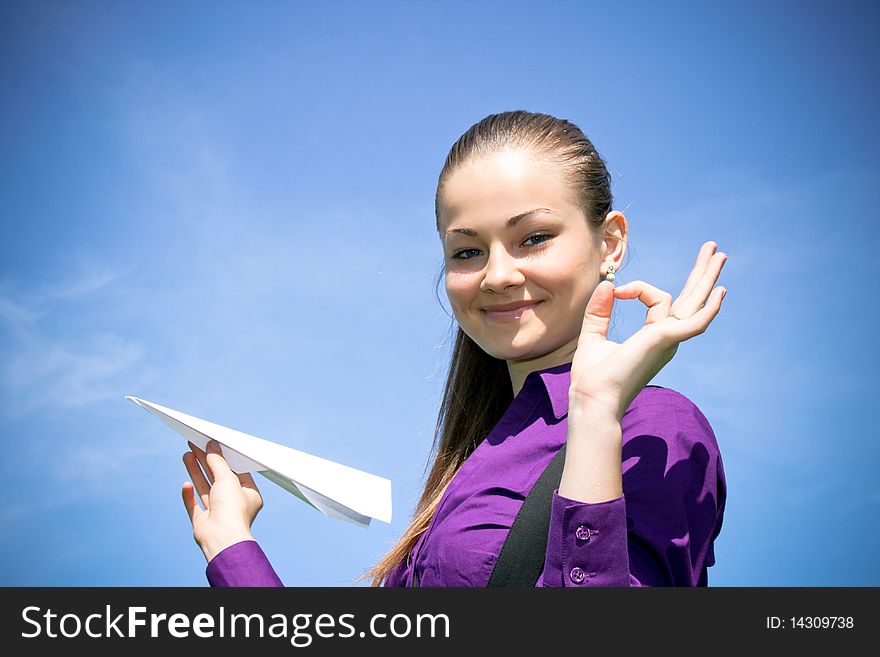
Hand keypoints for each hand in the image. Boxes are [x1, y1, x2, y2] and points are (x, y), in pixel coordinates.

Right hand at [181, 440, 263, 562]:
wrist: (221, 538)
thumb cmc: (232, 509)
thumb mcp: (227, 479)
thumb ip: (218, 462)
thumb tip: (212, 447)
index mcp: (248, 495)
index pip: (236, 472)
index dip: (224, 458)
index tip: (214, 445)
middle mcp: (234, 504)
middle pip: (218, 478)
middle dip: (206, 462)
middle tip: (195, 445)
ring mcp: (218, 514)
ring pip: (205, 489)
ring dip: (196, 472)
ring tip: (186, 455)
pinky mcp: (203, 522)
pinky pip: (194, 506)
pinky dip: (189, 495)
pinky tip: (185, 484)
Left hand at [569, 241, 727, 421]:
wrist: (592, 398)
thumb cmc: (593, 378)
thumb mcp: (593, 335)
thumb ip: (599, 311)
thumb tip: (608, 284)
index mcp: (653, 338)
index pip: (659, 301)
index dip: (638, 287)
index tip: (617, 289)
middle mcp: (667, 339)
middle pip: (690, 299)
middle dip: (701, 273)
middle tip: (713, 250)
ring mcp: (668, 340)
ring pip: (694, 303)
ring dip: (706, 277)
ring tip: (718, 253)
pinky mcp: (664, 340)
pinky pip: (693, 322)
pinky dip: (707, 309)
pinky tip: (719, 293)